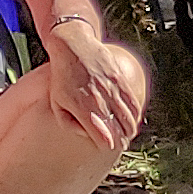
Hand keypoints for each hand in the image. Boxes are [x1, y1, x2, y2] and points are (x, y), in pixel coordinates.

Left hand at [46, 27, 147, 147]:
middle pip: (120, 129)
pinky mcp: (120, 79)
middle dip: (122, 140)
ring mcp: (112, 89)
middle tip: (120, 144)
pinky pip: (133, 101)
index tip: (108, 147)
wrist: (73, 46)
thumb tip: (86, 135)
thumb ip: (69, 124)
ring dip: (130, 129)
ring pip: (130, 117)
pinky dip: (135, 113)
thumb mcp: (57, 104)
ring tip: (128, 135)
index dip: (109, 146)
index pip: (105, 137)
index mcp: (84, 109)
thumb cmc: (62, 78)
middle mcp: (101, 100)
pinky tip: (133, 118)